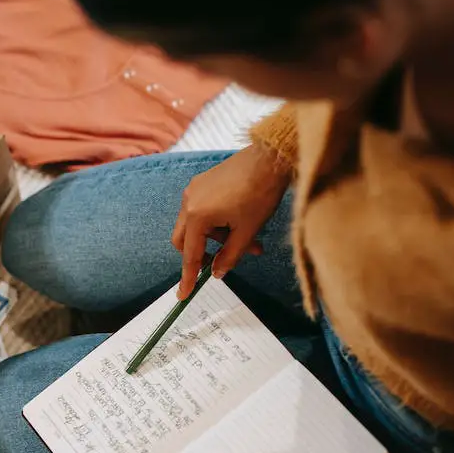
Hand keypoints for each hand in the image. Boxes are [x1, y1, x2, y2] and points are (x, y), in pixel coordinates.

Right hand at [172, 145, 289, 298]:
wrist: (270, 158)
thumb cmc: (261, 194)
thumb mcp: (247, 232)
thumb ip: (230, 256)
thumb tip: (217, 272)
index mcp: (197, 215)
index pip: (190, 254)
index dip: (188, 276)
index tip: (183, 294)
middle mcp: (189, 201)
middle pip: (185, 240)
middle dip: (202, 254)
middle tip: (223, 261)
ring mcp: (194, 190)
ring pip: (195, 226)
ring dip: (216, 238)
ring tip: (248, 243)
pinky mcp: (202, 182)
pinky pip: (201, 210)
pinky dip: (216, 223)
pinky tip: (239, 224)